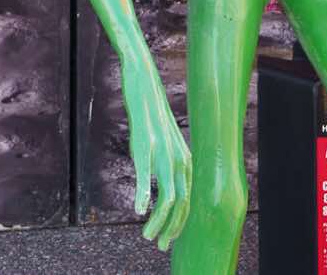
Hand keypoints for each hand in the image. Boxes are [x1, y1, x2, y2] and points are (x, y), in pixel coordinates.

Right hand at [123, 63, 190, 249]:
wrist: (144, 80)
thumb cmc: (149, 111)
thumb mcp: (162, 138)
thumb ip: (166, 159)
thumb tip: (161, 177)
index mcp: (184, 159)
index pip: (189, 200)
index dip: (180, 223)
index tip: (168, 239)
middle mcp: (179, 159)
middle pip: (182, 204)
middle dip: (172, 229)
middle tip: (161, 246)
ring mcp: (163, 153)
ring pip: (168, 197)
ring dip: (158, 221)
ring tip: (148, 236)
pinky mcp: (145, 146)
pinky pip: (146, 177)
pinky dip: (144, 196)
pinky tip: (138, 210)